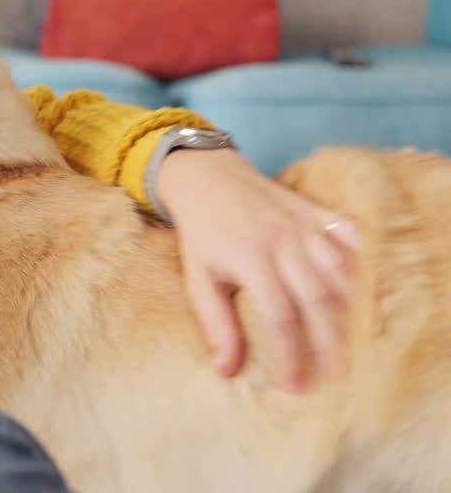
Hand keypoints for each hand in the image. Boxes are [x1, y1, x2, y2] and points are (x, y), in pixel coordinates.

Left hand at [157, 148, 363, 392]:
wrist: (206, 178)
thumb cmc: (202, 235)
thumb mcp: (198, 278)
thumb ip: (215, 323)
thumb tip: (226, 370)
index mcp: (249, 258)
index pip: (279, 315)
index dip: (291, 353)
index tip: (295, 386)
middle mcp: (282, 240)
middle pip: (320, 297)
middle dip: (331, 341)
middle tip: (337, 375)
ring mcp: (304, 223)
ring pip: (342, 269)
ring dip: (352, 308)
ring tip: (354, 343)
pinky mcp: (317, 211)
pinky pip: (352, 234)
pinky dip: (364, 260)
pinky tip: (367, 288)